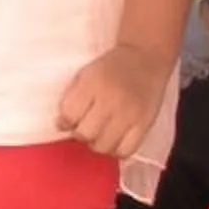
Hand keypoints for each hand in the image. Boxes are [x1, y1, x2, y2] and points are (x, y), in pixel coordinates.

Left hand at [59, 45, 171, 160]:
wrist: (145, 57)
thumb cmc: (111, 67)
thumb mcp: (86, 74)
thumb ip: (72, 98)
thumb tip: (63, 126)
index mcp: (92, 83)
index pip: (69, 115)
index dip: (65, 122)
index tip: (67, 122)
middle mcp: (111, 99)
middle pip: (85, 133)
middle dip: (80, 133)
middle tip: (84, 127)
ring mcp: (129, 114)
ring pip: (104, 146)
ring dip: (97, 143)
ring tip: (99, 134)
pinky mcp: (145, 124)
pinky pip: (126, 150)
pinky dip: (116, 150)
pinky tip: (114, 140)